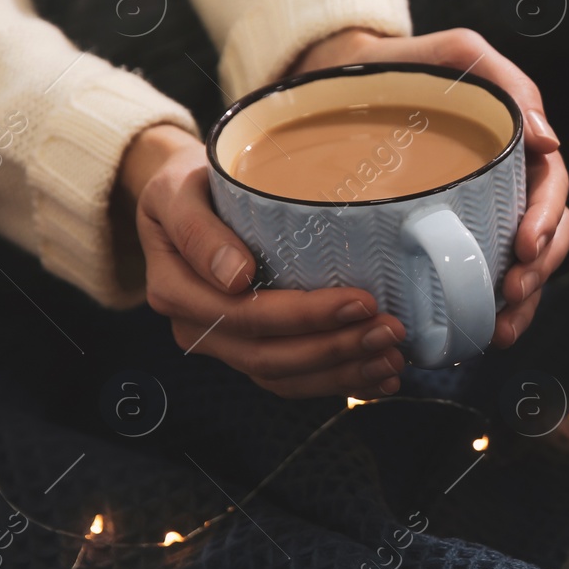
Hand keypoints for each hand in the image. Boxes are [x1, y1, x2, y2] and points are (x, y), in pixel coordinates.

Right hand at [120, 123, 408, 398]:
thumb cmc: (188, 185)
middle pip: (268, 355)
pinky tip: (377, 381)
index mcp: (175, 289)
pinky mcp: (249, 351)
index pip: (245, 314)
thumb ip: (197, 230)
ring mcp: (223, 345)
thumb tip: (236, 278)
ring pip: (282, 377)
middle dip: (336, 349)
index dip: (306, 316)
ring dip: (342, 373)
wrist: (183, 198)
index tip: (362, 301)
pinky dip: (336, 383)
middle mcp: (195, 326)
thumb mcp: (178, 190)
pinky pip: (291, 381)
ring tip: (393, 360)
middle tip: (391, 331)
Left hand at [291, 27, 568, 345]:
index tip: (525, 248)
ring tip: (498, 331)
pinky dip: (486, 309)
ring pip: (520, 266)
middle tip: (510, 296)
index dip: (548, 221)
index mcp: (515, 147)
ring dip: (522, 302)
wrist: (335, 82)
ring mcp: (478, 212)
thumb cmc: (399, 65)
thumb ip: (506, 81)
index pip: (551, 187)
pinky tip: (475, 332)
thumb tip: (549, 142)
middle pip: (545, 236)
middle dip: (538, 273)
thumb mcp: (456, 56)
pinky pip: (478, 278)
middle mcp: (504, 184)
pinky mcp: (445, 236)